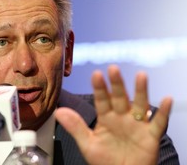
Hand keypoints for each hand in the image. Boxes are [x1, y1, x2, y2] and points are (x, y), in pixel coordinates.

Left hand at [55, 65, 171, 164]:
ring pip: (139, 105)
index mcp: (106, 118)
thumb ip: (75, 127)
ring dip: (140, 91)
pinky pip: (158, 123)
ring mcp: (136, 125)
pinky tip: (166, 99)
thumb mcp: (88, 143)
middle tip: (113, 69)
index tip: (96, 74)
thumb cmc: (105, 160)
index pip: (102, 100)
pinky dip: (163, 112)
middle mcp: (121, 117)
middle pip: (119, 98)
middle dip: (117, 84)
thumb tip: (58, 112)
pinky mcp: (150, 136)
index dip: (99, 88)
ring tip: (141, 76)